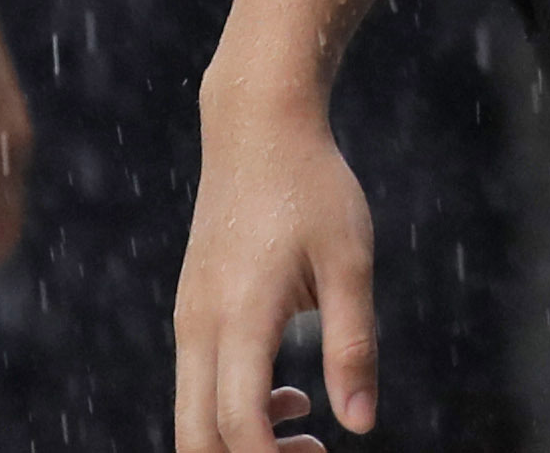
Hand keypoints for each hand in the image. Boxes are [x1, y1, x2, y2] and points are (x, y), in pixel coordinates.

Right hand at [177, 79, 379, 452]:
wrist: (257, 128)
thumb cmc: (312, 187)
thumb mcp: (349, 261)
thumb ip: (353, 345)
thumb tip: (361, 423)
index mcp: (239, 314)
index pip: (237, 419)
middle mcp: (199, 324)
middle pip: (195, 435)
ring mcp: (188, 318)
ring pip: (192, 414)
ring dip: (243, 438)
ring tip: (309, 432)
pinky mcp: (192, 310)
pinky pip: (198, 383)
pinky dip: (235, 408)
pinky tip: (291, 397)